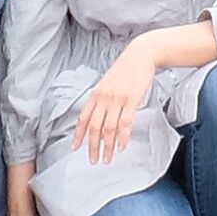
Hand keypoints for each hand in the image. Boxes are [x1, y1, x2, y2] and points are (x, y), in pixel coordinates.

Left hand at [73, 44, 162, 166]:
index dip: (78, 135)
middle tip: (93, 160)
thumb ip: (101, 98)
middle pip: (94, 127)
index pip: (83, 118)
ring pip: (109, 128)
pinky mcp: (131, 100)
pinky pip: (125, 123)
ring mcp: (117, 99)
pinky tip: (122, 146)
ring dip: (108, 147)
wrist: (141, 55)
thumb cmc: (126, 69)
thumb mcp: (108, 83)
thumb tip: (99, 117)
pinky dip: (123, 137)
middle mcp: (104, 97)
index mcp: (96, 94)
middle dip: (92, 147)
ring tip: (108, 158)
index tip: (75, 148)